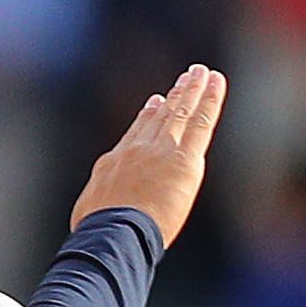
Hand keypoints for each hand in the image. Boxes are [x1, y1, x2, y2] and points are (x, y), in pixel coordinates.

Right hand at [69, 64, 228, 247]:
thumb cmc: (99, 234)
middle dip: (173, 96)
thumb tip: (96, 213)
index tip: (156, 101)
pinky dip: (209, 98)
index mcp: (114, 163)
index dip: (148, 115)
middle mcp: (136, 150)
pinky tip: (215, 81)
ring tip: (199, 72)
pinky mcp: (184, 158)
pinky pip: (200, 121)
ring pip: (180, 112)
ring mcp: (160, 150)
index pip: (136, 133)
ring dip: (191, 89)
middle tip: (184, 78)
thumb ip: (102, 202)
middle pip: (159, 117)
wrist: (111, 232)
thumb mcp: (90, 213)